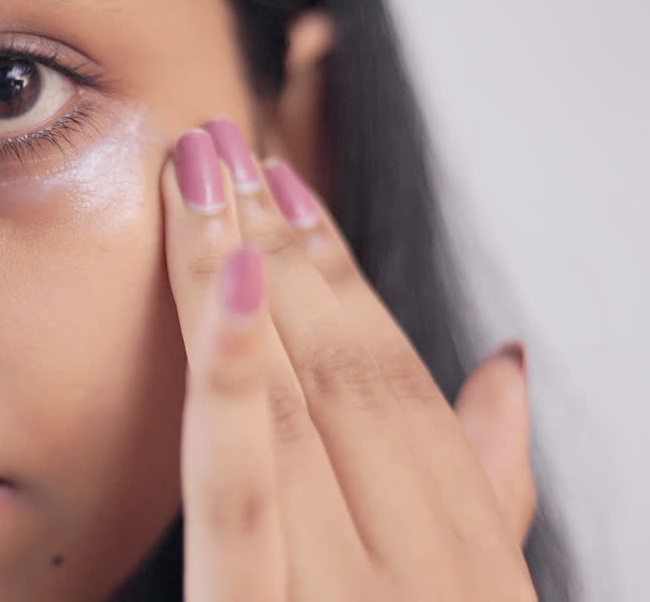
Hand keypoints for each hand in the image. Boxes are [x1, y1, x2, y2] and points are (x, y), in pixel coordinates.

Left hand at [162, 119, 536, 599]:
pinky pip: (239, 494)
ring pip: (288, 401)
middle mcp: (419, 562)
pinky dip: (233, 383)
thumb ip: (490, 486)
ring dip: (239, 269)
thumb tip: (504, 364)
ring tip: (197, 170)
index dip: (340, 269)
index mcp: (469, 548)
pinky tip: (224, 284)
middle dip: (277, 240)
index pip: (396, 377)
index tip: (287, 184)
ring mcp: (344, 592)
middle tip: (221, 143)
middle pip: (341, 367)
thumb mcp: (480, 590)